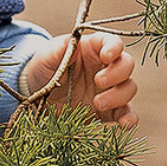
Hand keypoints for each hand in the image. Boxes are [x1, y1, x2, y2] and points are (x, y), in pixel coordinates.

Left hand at [23, 32, 138, 128]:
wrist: (36, 95)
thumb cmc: (44, 68)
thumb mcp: (46, 56)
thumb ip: (60, 48)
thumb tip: (71, 40)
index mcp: (92, 48)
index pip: (112, 42)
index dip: (114, 47)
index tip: (106, 56)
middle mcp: (106, 67)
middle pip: (126, 64)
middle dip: (117, 73)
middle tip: (98, 82)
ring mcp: (109, 89)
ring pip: (129, 88)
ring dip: (119, 96)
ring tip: (97, 104)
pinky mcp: (109, 110)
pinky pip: (127, 114)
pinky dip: (129, 119)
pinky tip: (124, 125)